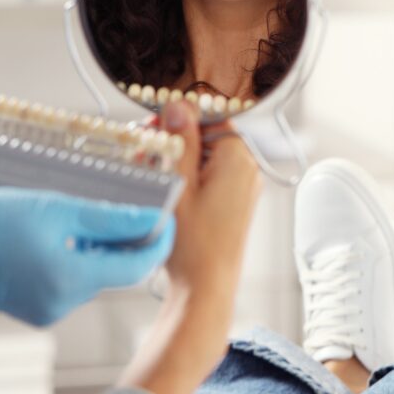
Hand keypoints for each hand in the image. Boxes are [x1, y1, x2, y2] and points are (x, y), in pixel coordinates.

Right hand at [0, 182, 174, 325]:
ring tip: (92, 214)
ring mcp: (45, 310)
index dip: (156, 240)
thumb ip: (109, 217)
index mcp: (69, 279)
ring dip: (99, 246)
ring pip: (91, 274)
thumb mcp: (55, 207)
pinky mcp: (33, 308)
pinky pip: (68, 281)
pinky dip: (74, 257)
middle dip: (125, 239)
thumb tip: (151, 219)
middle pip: (113, 270)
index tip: (167, 217)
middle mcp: (60, 304)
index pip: (134, 265)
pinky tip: (63, 234)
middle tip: (132, 206)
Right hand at [163, 102, 261, 293]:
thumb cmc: (193, 243)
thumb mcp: (179, 183)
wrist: (206, 288)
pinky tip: (168, 192)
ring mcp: (243, 188)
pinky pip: (210, 178)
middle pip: (207, 137)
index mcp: (238, 158)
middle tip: (146, 155)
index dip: (179, 119)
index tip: (155, 128)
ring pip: (205, 158)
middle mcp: (247, 169)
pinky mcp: (234, 204)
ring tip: (153, 177)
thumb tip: (180, 104)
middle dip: (175, 142)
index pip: (209, 117)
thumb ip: (181, 140)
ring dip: (178, 161)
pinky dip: (188, 179)